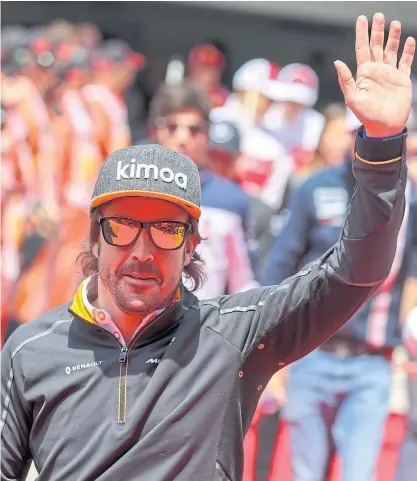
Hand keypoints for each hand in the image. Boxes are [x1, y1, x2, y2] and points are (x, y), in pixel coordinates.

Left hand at [335, 13, 415, 137]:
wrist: (384, 126)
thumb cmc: (366, 115)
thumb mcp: (352, 98)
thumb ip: (345, 80)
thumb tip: (337, 62)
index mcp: (364, 73)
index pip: (362, 49)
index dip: (361, 34)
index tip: (361, 20)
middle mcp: (376, 71)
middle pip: (377, 46)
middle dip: (377, 31)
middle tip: (378, 16)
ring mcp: (389, 74)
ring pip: (391, 50)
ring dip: (393, 37)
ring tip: (395, 24)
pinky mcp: (401, 79)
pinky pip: (405, 62)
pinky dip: (408, 51)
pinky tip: (409, 40)